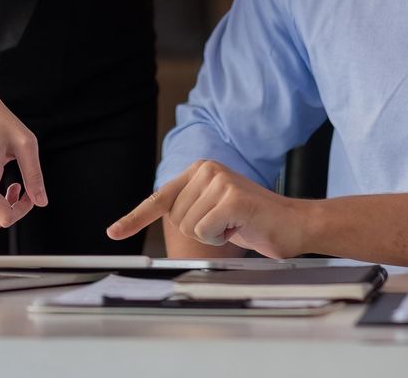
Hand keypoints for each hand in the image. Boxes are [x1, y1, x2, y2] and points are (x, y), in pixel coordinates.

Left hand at [107, 160, 308, 258]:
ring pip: (188, 227)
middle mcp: (206, 169)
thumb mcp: (215, 211)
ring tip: (235, 224)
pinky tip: (240, 226)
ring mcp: (219, 180)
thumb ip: (190, 208)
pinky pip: (205, 232)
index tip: (113, 232)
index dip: (134, 218)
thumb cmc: (254, 222)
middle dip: (199, 231)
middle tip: (227, 224)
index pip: (159, 198)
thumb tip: (163, 222)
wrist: (294, 224)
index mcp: (199, 170)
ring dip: (212, 235)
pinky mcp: (230, 197)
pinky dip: (221, 238)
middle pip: (174, 219)